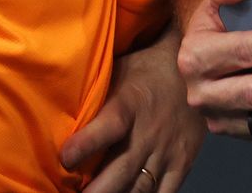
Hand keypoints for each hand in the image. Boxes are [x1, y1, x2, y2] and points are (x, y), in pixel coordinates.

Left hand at [60, 28, 200, 192]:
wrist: (193, 72)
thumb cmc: (146, 70)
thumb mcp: (118, 71)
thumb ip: (95, 96)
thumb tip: (59, 110)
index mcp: (130, 104)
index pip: (108, 127)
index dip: (85, 145)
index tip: (65, 159)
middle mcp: (148, 132)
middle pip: (121, 170)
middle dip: (96, 191)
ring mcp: (167, 151)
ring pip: (140, 188)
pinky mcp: (182, 163)